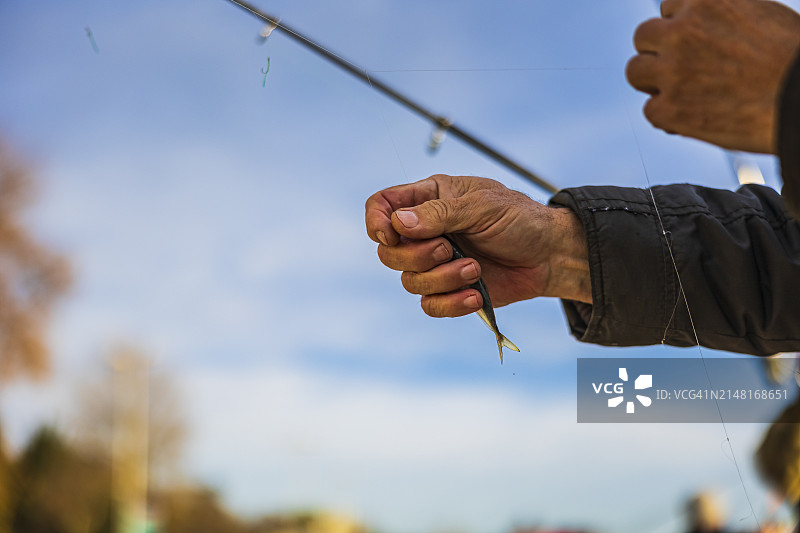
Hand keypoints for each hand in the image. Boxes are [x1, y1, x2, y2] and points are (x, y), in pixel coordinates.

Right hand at [364, 174, 590, 317]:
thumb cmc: (520, 220)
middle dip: (417, 256)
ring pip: (409, 282)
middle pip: (388, 252)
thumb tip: (399, 224)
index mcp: (429, 199)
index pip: (382, 205)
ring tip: (476, 269)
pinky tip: (476, 294)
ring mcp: (436, 263)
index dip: (376, 221)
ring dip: (442, 279)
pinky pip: (430, 306)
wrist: (550, 255)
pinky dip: (451, 304)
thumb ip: (439, 214)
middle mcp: (426, 231)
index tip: (390, 235)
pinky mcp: (450, 290)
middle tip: (450, 249)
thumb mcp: (482, 206)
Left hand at [626, 0, 799, 153]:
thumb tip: (700, 26)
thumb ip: (721, 18)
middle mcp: (682, 31)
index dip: (679, 28)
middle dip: (658, 52)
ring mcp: (672, 71)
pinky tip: (692, 118)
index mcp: (705, 1)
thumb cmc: (792, 61)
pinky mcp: (669, 109)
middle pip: (643, 37)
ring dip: (652, 82)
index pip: (668, 8)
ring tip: (680, 93)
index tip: (692, 43)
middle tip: (680, 70)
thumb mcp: (759, 14)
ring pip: (635, 71)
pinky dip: (668, 116)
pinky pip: (650, 110)